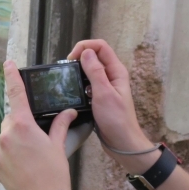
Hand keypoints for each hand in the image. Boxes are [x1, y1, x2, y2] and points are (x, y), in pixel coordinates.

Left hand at [0, 60, 77, 189]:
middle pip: (12, 120)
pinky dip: (13, 156)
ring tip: (34, 157)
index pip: (15, 94)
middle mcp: (6, 136)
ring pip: (7, 138)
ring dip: (18, 141)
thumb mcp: (58, 146)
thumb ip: (60, 124)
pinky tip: (26, 167)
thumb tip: (68, 112)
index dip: (11, 76)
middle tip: (38, 138)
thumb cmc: (54, 173)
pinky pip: (4, 154)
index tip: (7, 63)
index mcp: (22, 125)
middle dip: (23, 124)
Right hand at [68, 40, 156, 161]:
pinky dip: (79, 83)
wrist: (122, 143)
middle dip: (79, 57)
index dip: (85, 47)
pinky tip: (73, 91)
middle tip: (66, 69)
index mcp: (116, 71)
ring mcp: (105, 86)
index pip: (101, 46)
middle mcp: (112, 75)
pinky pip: (87, 83)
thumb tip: (85, 52)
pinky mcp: (99, 96)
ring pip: (89, 70)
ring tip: (68, 79)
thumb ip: (95, 72)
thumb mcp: (103, 94)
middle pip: (94, 56)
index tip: (71, 58)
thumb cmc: (117, 120)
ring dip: (78, 71)